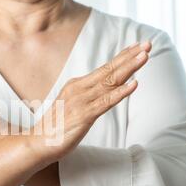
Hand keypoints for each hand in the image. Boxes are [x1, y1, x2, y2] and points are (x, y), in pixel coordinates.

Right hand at [31, 41, 151, 162]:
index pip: (104, 68)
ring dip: (129, 68)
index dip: (122, 57)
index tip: (137, 46)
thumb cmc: (55, 126)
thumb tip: (102, 90)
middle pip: (109, 70)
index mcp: (76, 85)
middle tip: (148, 43)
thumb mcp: (72, 105)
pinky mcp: (83, 116)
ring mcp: (81, 102)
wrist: (37, 142)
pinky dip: (121, 93)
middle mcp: (79, 89)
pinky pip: (106, 103)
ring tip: (144, 56)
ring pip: (110, 82)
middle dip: (130, 56)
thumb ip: (86, 96)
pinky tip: (134, 84)